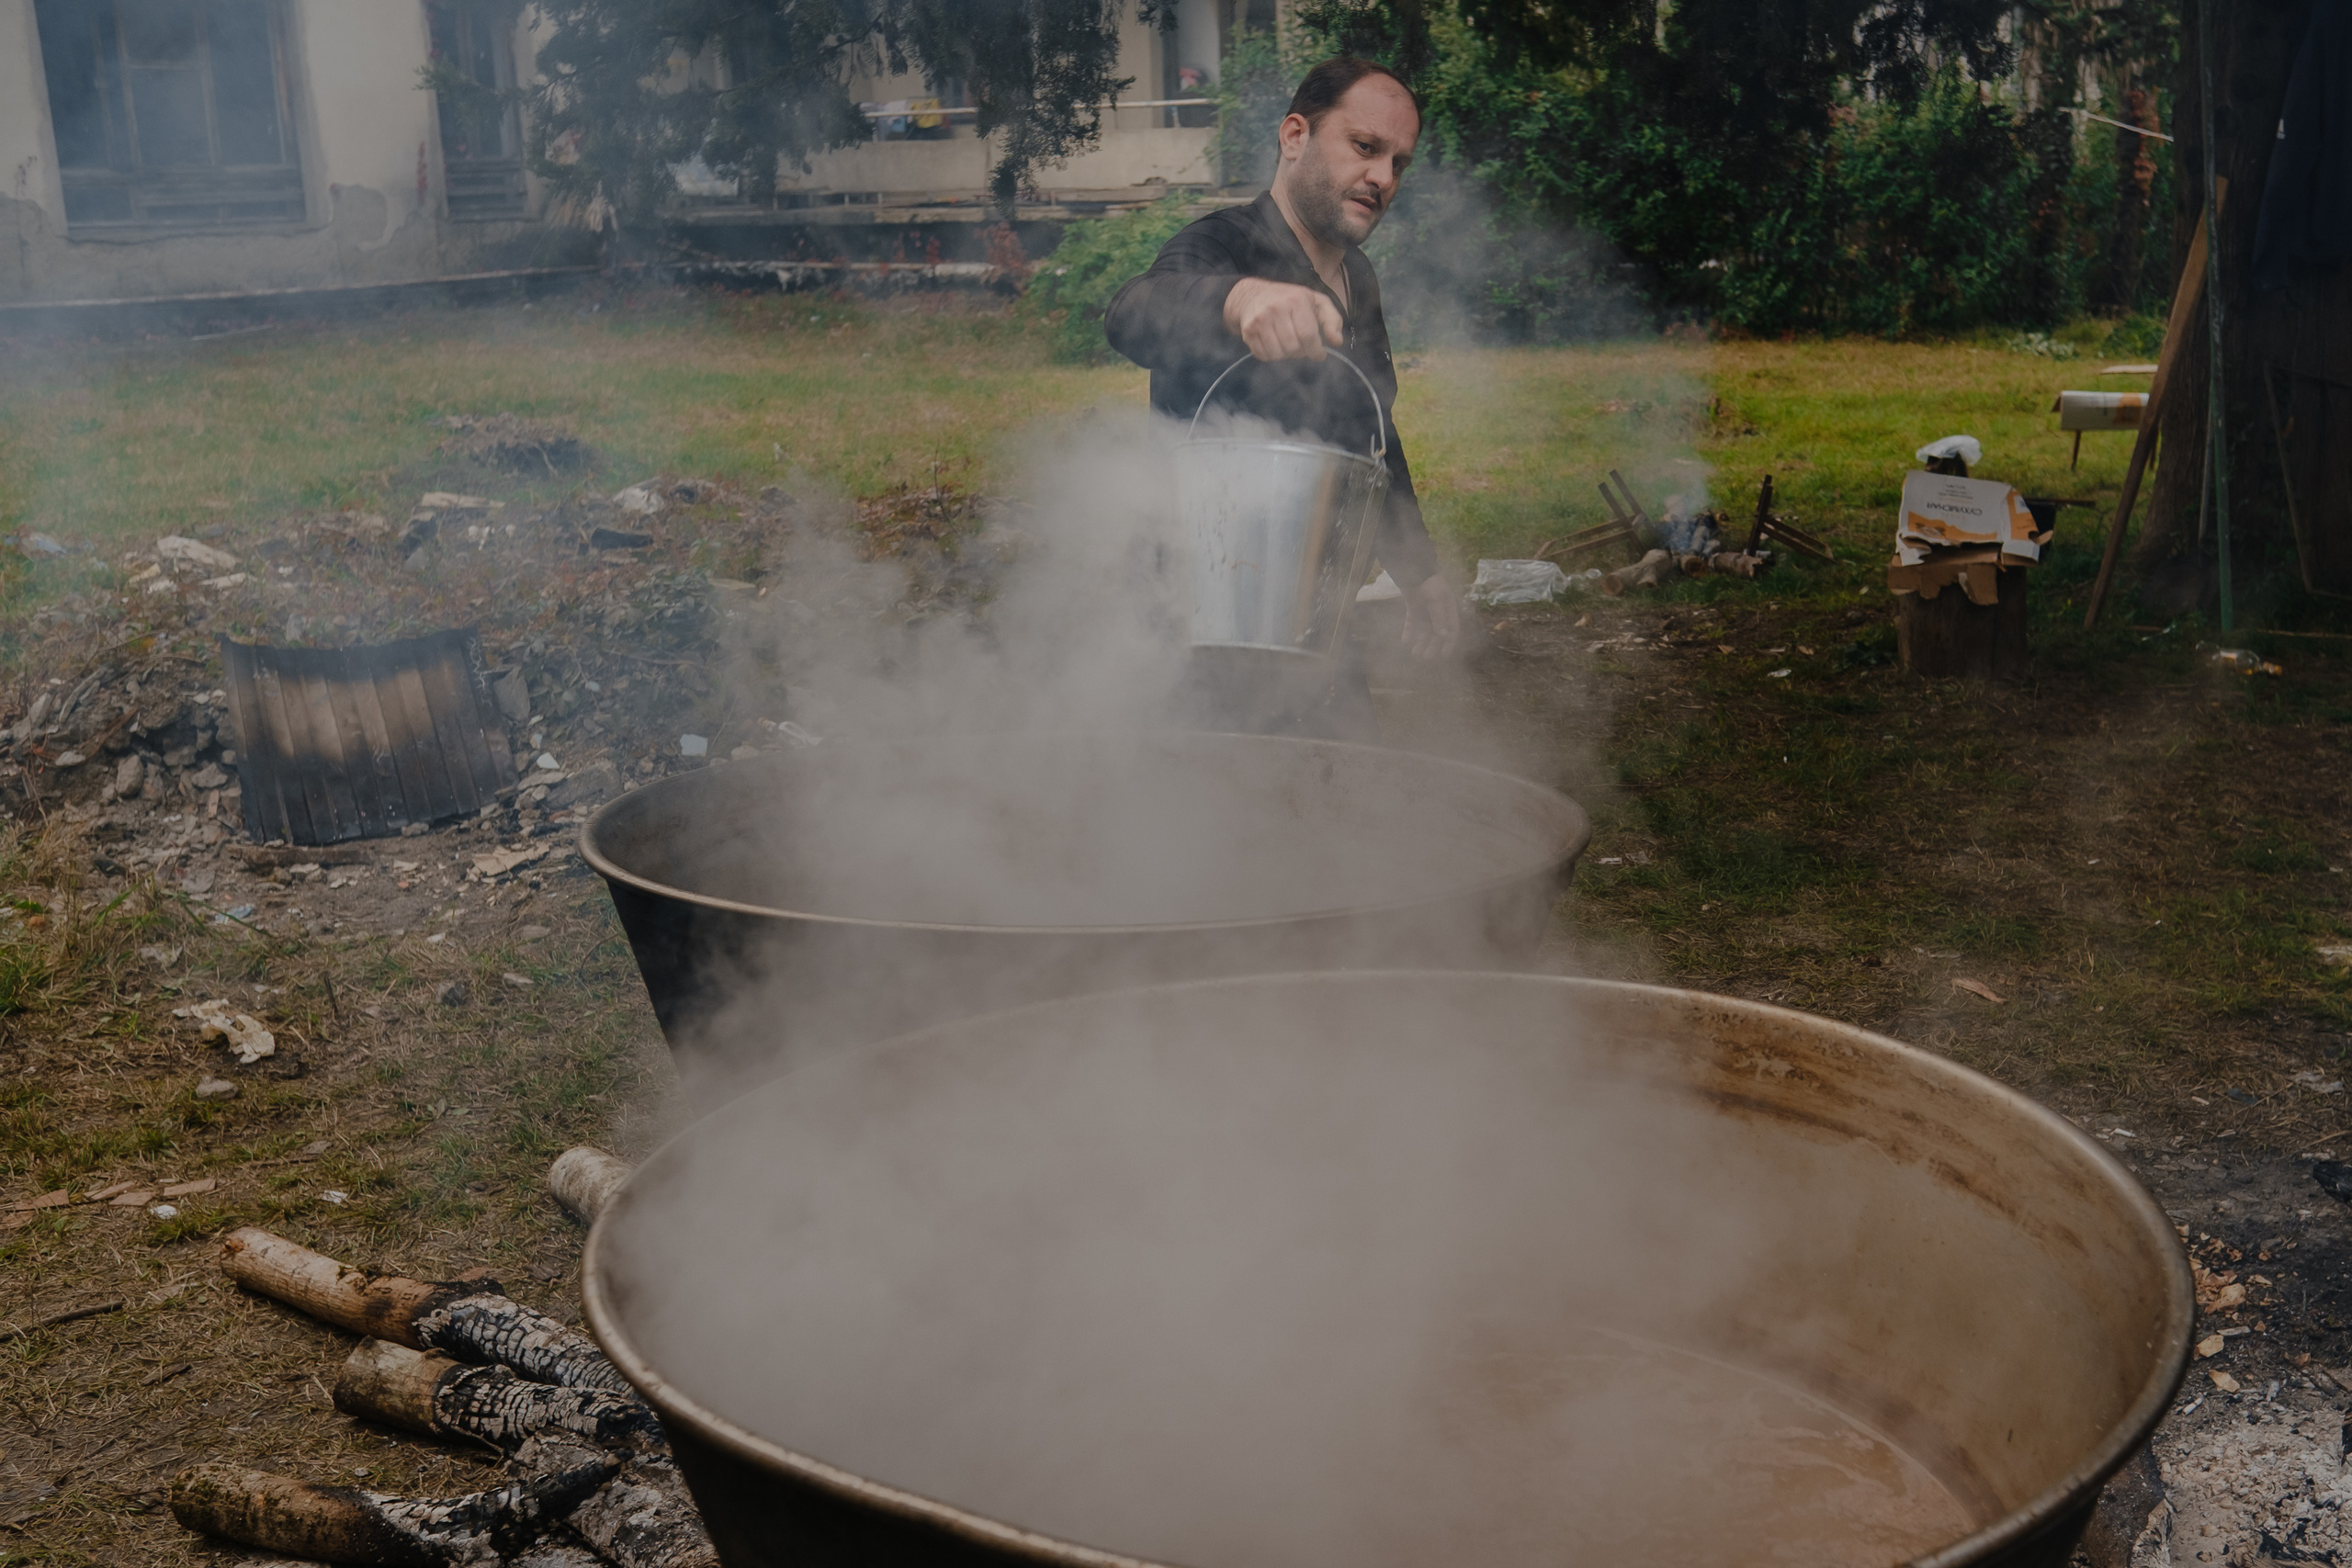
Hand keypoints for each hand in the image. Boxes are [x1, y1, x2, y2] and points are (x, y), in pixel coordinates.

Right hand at [1223, 277, 1344, 362]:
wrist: (1251, 294)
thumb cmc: (1289, 299)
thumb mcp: (1316, 302)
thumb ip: (1332, 319)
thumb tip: (1337, 342)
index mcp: (1297, 300)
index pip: (1308, 335)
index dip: (1316, 350)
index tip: (1319, 354)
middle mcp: (1276, 309)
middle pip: (1293, 347)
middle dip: (1301, 352)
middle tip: (1301, 345)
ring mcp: (1260, 320)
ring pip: (1278, 354)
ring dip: (1286, 354)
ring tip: (1287, 344)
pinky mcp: (1248, 331)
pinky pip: (1263, 356)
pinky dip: (1271, 355)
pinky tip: (1274, 344)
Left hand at [1402, 573, 1459, 659]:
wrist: (1413, 569)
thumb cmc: (1429, 582)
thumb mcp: (1436, 600)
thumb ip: (1439, 618)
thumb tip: (1443, 636)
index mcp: (1449, 609)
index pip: (1452, 630)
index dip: (1449, 643)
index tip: (1444, 656)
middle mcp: (1438, 612)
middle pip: (1436, 633)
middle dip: (1432, 646)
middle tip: (1425, 657)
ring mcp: (1425, 610)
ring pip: (1424, 630)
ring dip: (1420, 642)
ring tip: (1414, 653)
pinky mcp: (1413, 608)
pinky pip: (1411, 623)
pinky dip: (1409, 632)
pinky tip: (1405, 641)